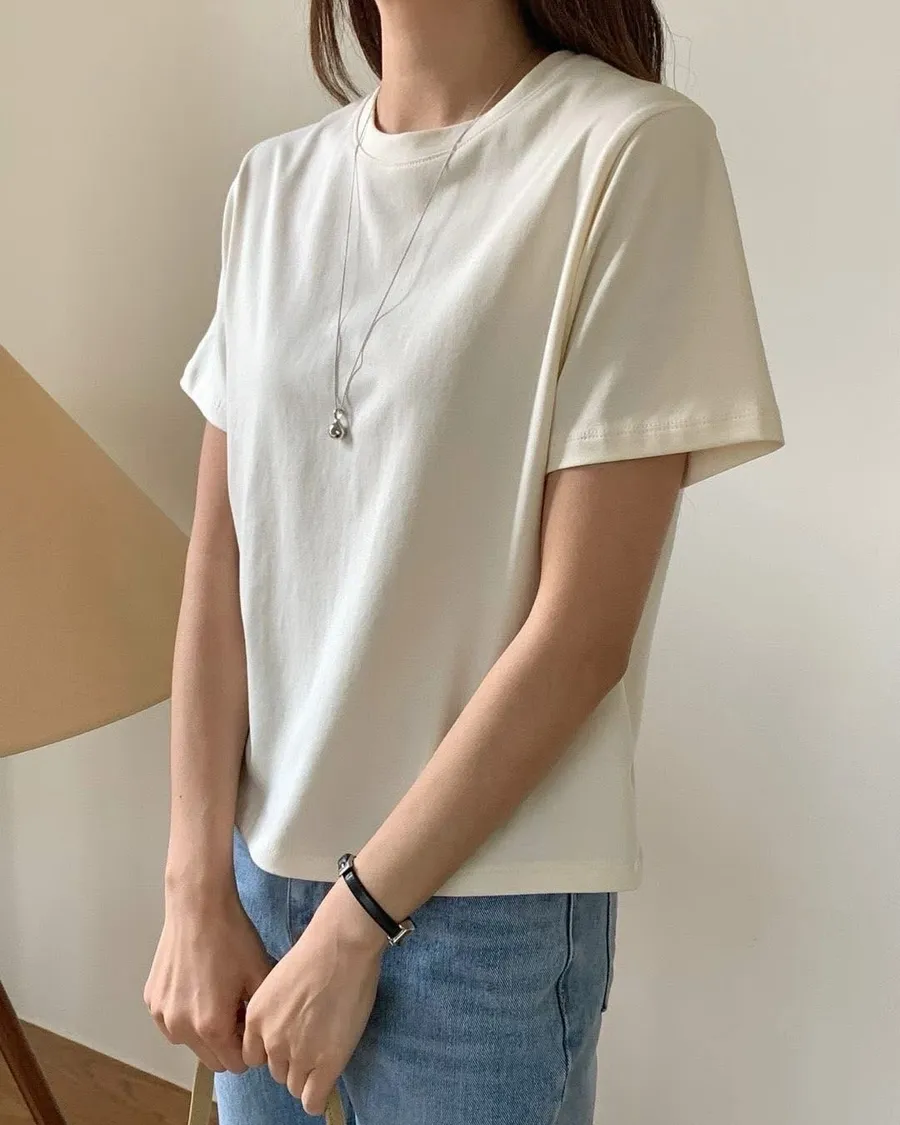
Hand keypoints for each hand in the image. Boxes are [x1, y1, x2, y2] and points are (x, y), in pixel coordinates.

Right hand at [144, 882, 271, 1073]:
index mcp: (211, 1027)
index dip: (248, 1047)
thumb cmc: (232, 938)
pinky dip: (185, 1013)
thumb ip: (261, 1018)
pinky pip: (172, 1021)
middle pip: (211, 1059)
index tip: (251, 1023)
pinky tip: (198, 984)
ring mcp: (161, 1015)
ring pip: (189, 1042)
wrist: (199, 906)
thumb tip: (260, 1038)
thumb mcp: (260, 975)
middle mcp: (181, 1029)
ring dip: (204, 1030)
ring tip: (217, 994)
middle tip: (237, 1007)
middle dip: (227, 1042)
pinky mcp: (151, 1000)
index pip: (235, 1065)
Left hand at [241, 878, 387, 1114]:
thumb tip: (287, 1027)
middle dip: (293, 1060)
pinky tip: (326, 1081)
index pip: (255, 1056)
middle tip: (315, 1038)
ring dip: (308, 1073)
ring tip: (327, 1048)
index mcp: (256, 1019)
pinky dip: (317, 1097)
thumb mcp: (279, 983)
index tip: (292, 1040)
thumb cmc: (317, 953)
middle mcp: (271, 1040)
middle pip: (276, 1071)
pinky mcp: (324, 1064)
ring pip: (294, 1085)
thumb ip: (276, 1012)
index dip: (274, 1049)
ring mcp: (297, 1055)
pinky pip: (312, 1101)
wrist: (341, 947)